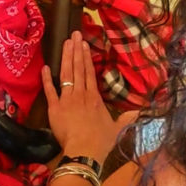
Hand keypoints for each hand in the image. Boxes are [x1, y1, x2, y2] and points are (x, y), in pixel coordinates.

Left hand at [41, 31, 133, 160]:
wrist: (84, 151)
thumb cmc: (101, 141)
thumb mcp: (117, 128)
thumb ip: (126, 118)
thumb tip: (140, 112)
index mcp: (94, 98)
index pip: (89, 73)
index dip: (86, 57)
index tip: (84, 44)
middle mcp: (81, 94)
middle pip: (77, 69)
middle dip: (75, 50)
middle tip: (73, 35)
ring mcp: (66, 99)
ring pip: (66, 75)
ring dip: (65, 58)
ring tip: (65, 43)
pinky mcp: (54, 108)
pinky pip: (50, 90)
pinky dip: (47, 79)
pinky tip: (45, 66)